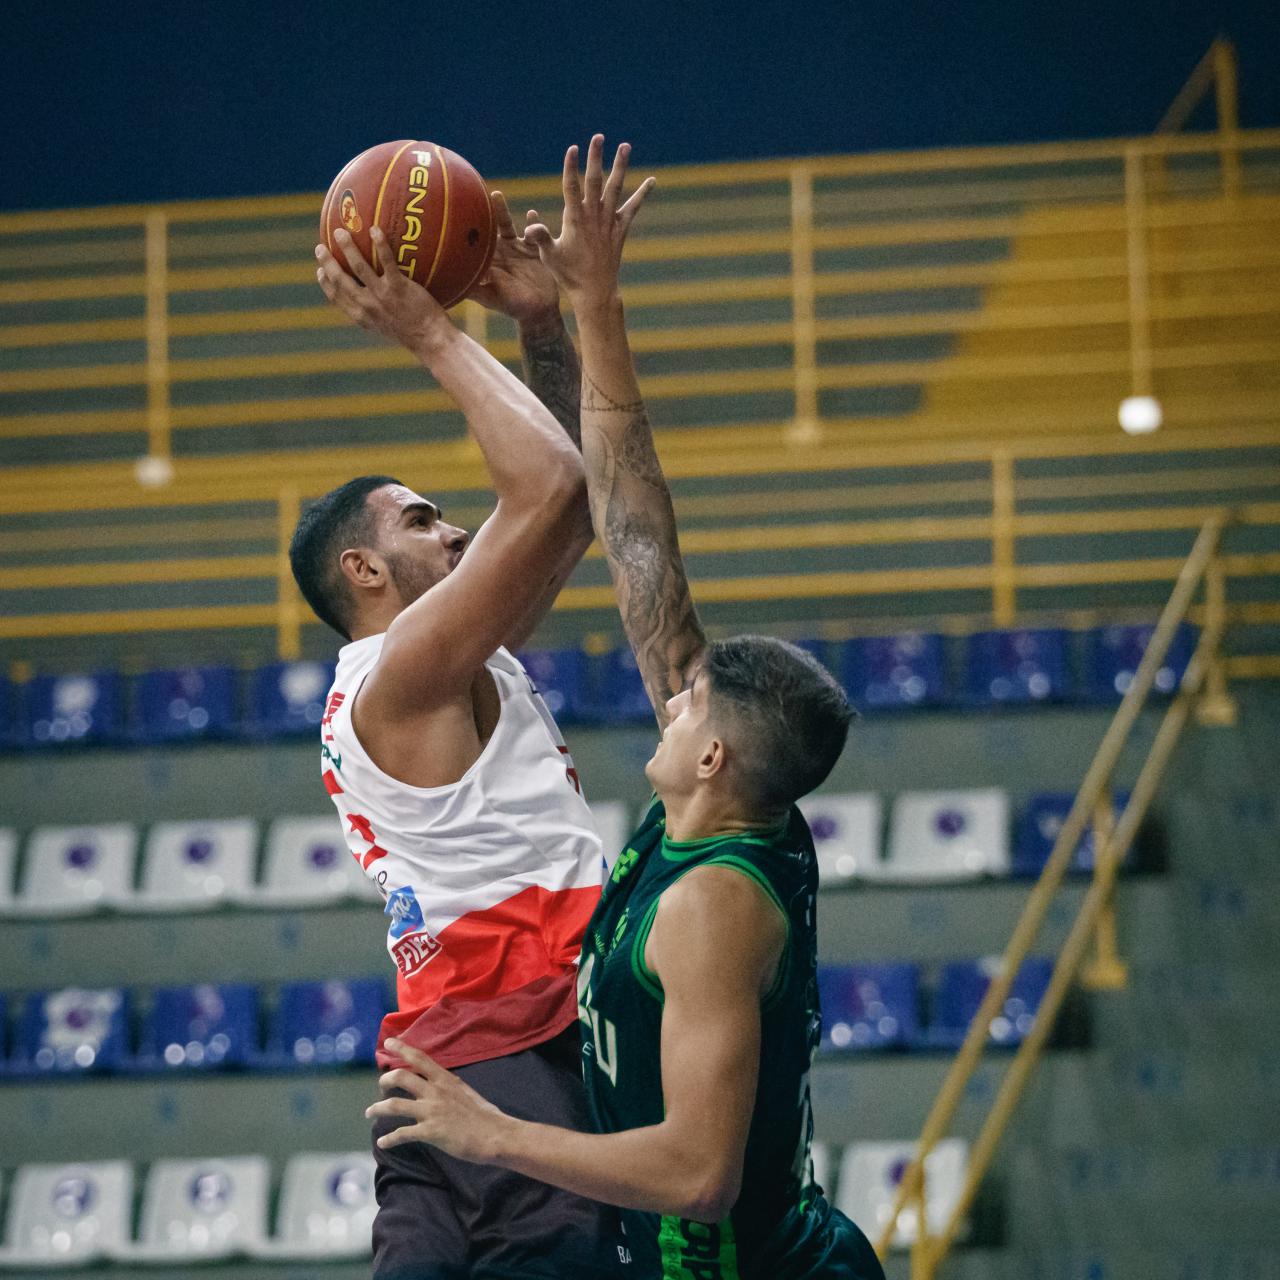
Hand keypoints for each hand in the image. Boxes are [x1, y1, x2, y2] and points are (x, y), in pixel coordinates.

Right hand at [315, 227, 453, 357]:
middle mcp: (367, 306)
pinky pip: (386, 262)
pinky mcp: (399, 288)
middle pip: (340, 280)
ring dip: (347, 248)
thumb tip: (378, 301)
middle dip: (327, 262)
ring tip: (340, 232)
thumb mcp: (391, 328)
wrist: (431, 341)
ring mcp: (382, 296)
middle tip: (320, 247)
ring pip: (358, 267)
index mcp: (362, 317)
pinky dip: (380, 245)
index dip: (326, 284)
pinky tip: (375, 230)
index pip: (337, 298)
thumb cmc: (415, 335)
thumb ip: (380, 314)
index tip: (320, 271)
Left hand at [365, 1038, 511, 1163]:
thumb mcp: (465, 1091)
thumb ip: (448, 1086)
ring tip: (369, 1113)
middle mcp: (435, 1091)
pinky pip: (402, 1134)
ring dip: (377, 1109)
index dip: (402, 1048)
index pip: (419, 1058)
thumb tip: (438, 1083)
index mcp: (445, 1079)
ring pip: (394, 1105)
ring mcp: (431, 1111)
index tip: (389, 1042)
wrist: (494, 1135)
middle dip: (385, 1080)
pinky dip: (389, 1139)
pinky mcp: (430, 1132)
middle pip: (401, 1077)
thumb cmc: (484, 1114)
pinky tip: (382, 1142)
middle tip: (380, 1086)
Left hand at [467, 192, 561, 326]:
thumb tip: (457, 279)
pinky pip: (534, 233)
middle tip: (470, 192)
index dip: (464, 226)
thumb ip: (476, 287)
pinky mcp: (533, 249)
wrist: (537, 310)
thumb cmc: (512, 305)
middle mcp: (499, 250)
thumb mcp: (491, 297)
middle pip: (488, 226)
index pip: (473, 240)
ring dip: (501, 210)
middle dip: (479, 210)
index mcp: (487, 260)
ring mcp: (516, 247)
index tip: (453, 210)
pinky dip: (534, 223)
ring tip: (496, 195)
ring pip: (507, 224)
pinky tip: (531, 213)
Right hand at [525, 134, 654, 309]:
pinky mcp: (620, 230)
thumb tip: (529, 225)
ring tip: (625, 146)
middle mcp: (594, 217)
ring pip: (615, 188)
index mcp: (575, 219)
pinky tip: (652, 181)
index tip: (573, 148)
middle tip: (598, 137)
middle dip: (596, 158)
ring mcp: (609, 222)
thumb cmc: (569, 275)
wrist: (595, 292)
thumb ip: (540, 237)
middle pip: (595, 180)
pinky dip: (642, 194)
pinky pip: (633, 208)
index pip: (571, 187)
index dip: (572, 167)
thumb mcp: (549, 256)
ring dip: (620, 166)